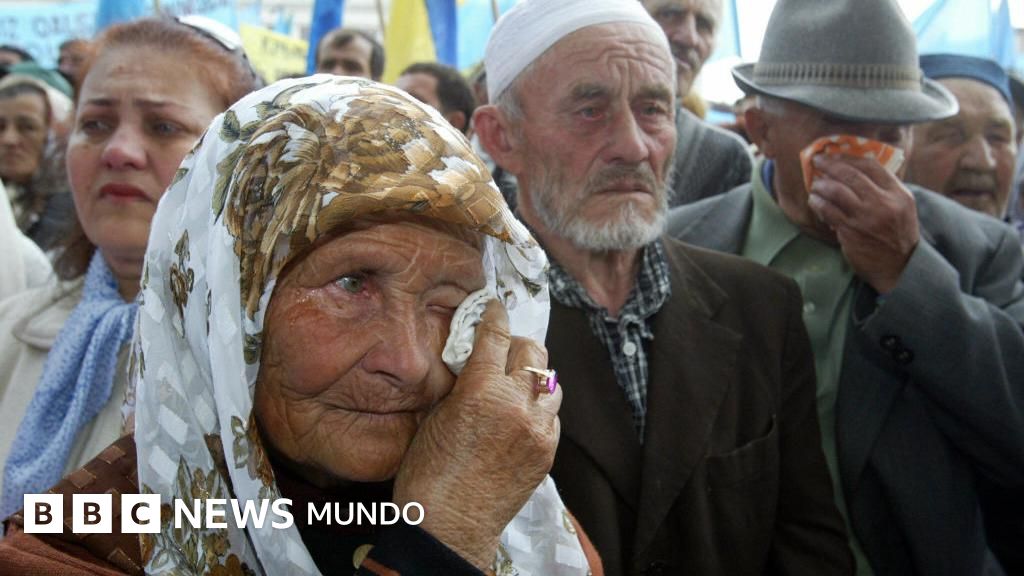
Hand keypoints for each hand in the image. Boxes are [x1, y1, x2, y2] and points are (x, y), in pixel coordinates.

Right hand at [392, 300, 561, 569]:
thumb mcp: (436, 416)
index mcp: (481, 390)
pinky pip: (552, 416)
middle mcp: (516, 404)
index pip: (496, 335)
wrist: (448, 524)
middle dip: (517, 346)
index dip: (494, 316)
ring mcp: (538, 429)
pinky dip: (539, 409)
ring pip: (550, 382)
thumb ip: (462, 385)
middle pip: (533, 352)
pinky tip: (521, 417)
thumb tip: (474, 364)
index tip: (494, 308)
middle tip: (503, 350)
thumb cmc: (428, 473)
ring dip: (533, 377)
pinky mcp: (547, 451)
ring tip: (515, 385)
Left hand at [808, 154, 919, 293]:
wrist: (899, 267)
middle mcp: (883, 203)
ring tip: (815, 185)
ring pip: (836, 191)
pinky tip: (814, 201)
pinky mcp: (850, 232)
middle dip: (830, 165)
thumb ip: (884, 188)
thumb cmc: (897, 235)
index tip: (834, 154)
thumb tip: (855, 168)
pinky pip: (828, 211)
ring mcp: (866, 218)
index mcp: (898, 194)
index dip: (849, 157)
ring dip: (821, 185)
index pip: (871, 165)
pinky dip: (818, 203)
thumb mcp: (902, 207)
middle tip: (817, 161)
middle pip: (851, 175)